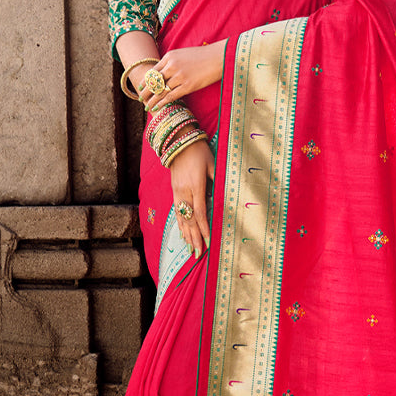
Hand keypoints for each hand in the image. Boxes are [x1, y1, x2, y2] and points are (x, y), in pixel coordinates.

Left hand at [141, 41, 226, 110]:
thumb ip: (173, 62)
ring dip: (153, 100)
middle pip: (154, 81)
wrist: (219, 57)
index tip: (141, 87)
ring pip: (161, 91)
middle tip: (141, 98)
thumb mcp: (184, 54)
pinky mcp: (188, 86)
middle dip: (146, 91)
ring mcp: (179, 76)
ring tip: (147, 106)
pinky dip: (163, 102)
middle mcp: (171, 66)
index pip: (153, 71)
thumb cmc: (203, 56)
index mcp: (169, 56)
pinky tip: (157, 107)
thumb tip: (164, 73)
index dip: (146, 81)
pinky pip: (171, 96)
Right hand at [170, 140, 213, 259]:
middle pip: (189, 220)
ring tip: (190, 249)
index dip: (204, 228)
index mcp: (196, 185)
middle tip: (198, 254)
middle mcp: (184, 191)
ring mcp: (177, 192)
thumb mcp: (213, 164)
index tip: (208, 241)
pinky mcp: (174, 190)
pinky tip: (182, 234)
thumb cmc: (199, 151)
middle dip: (194, 238)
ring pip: (181, 218)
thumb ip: (216, 182)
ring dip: (186, 235)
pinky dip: (180, 224)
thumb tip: (221, 200)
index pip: (200, 212)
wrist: (178, 140)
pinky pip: (177, 211)